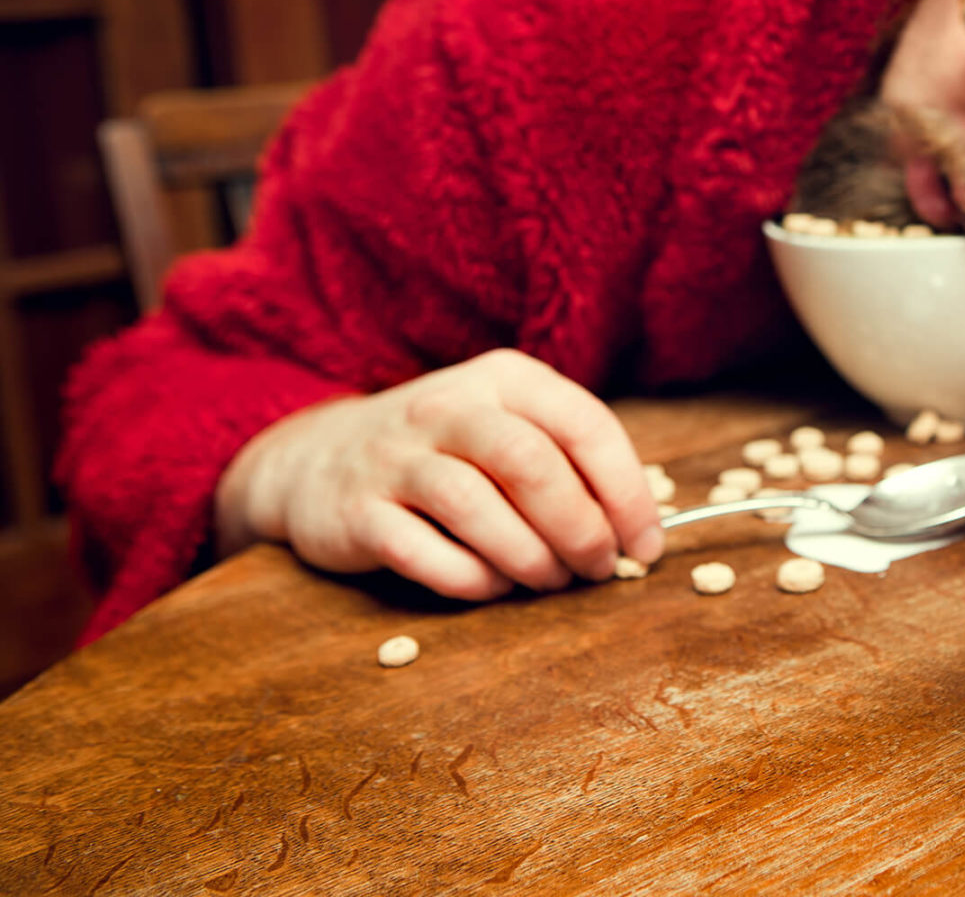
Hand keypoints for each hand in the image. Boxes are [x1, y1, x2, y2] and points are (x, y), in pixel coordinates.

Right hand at [216, 348, 663, 599]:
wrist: (316, 460)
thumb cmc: (443, 453)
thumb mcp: (506, 428)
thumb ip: (568, 464)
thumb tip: (635, 531)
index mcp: (504, 378)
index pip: (585, 425)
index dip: (626, 492)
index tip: (645, 545)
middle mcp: (448, 406)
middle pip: (531, 464)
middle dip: (580, 528)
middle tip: (596, 569)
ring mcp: (396, 456)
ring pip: (477, 507)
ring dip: (530, 558)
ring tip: (549, 581)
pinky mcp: (357, 511)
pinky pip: (425, 553)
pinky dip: (473, 580)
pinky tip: (494, 587)